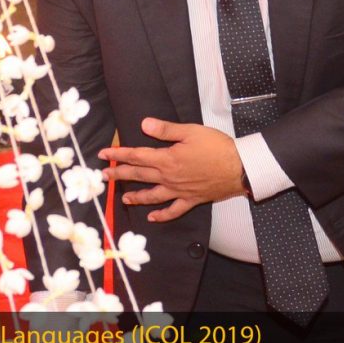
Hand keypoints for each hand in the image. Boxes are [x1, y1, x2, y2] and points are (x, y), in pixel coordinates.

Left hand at [99, 118, 246, 222]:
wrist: (238, 167)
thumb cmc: (216, 146)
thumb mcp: (190, 131)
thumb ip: (166, 129)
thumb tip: (144, 125)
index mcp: (167, 159)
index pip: (137, 156)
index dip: (119, 154)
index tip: (104, 155)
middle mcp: (169, 177)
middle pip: (139, 175)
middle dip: (120, 175)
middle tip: (104, 176)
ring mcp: (179, 191)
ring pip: (152, 195)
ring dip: (136, 197)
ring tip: (124, 198)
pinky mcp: (191, 199)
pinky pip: (173, 210)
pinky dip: (162, 215)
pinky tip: (152, 217)